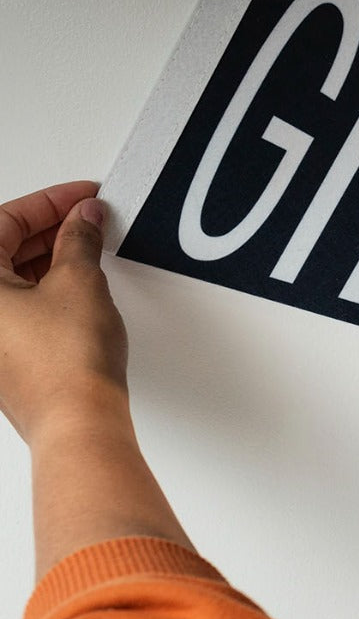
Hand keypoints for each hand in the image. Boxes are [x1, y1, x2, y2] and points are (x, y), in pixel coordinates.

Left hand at [0, 182, 128, 442]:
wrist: (77, 421)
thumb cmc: (65, 366)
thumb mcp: (79, 281)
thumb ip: (80, 240)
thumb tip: (84, 219)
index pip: (6, 220)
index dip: (52, 202)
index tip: (83, 197)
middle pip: (5, 248)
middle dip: (51, 229)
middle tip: (90, 220)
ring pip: (14, 277)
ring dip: (51, 258)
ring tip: (90, 250)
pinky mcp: (7, 355)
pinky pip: (22, 304)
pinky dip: (49, 287)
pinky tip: (79, 284)